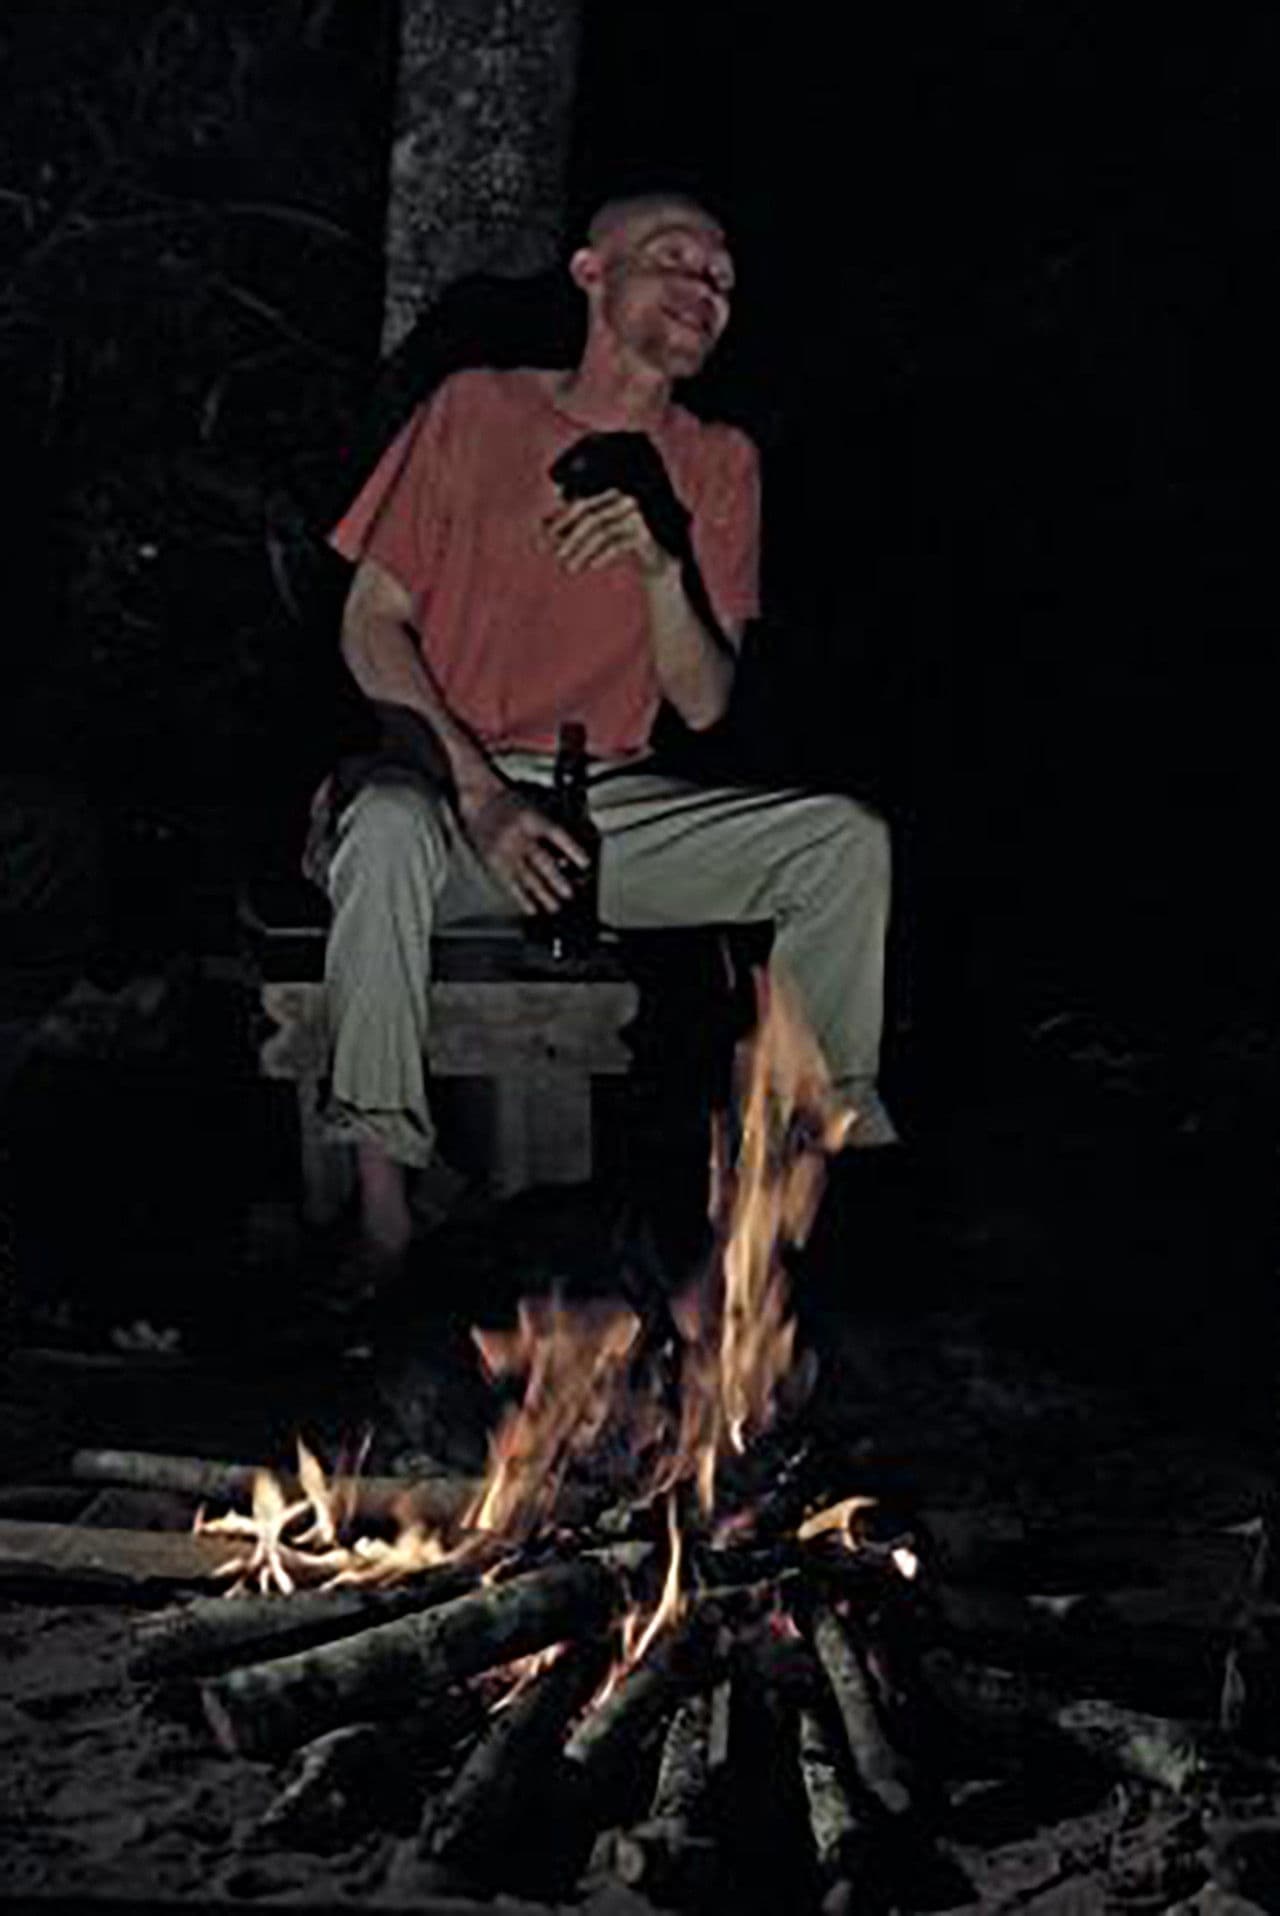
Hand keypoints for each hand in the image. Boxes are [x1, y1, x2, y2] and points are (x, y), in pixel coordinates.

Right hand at [459, 784, 589, 915]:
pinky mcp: (494, 863)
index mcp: (530, 818)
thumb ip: (550, 831)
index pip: (554, 833)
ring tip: (555, 907)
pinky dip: (521, 898)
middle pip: (539, 859)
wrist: (481, 803)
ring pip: (525, 875)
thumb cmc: (513, 807)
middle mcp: (517, 835)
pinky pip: (509, 883)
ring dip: (541, 893)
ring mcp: (504, 851)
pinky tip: (532, 909)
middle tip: (569, 893)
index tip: (585, 863)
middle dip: (555, 879)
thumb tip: (568, 859)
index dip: (571, 848)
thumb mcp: (534, 810)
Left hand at [543, 489, 676, 582]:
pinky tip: (590, 567)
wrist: (656, 562)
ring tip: (568, 568)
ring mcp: (637, 516)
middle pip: (589, 515)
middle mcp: (625, 500)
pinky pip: (618, 544)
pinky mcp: (646, 535)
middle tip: (555, 553)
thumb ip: (570, 526)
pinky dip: (601, 555)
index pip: (580, 503)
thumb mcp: (594, 534)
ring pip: (601, 531)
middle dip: (569, 535)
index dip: (560, 519)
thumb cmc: (620, 544)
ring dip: (581, 551)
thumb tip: (540, 524)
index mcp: (611, 494)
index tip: (543, 536)